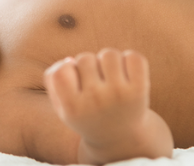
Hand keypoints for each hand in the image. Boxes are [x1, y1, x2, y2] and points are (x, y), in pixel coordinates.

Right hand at [44, 49, 171, 162]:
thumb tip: (70, 59)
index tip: (74, 80)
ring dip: (108, 62)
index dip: (67, 69)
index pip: (61, 71)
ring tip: (110, 79)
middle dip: (89, 66)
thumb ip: (54, 82)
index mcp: (73, 108)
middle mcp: (96, 100)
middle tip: (95, 84)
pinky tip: (127, 75)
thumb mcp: (63, 108)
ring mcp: (119, 93)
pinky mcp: (140, 89)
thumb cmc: (87, 117)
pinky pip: (133, 56)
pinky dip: (130, 60)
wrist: (121, 139)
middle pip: (84, 58)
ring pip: (108, 54)